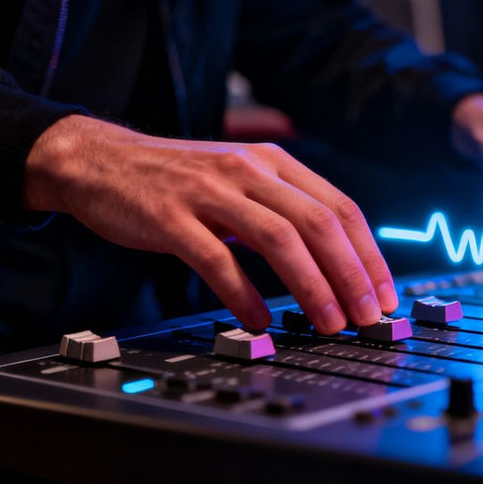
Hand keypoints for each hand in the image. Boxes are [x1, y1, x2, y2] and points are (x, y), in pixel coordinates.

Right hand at [25, 115, 397, 333]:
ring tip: (328, 323)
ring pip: (278, 239)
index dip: (369, 255)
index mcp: (274, 163)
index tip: (384, 295)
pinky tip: (260, 320)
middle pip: (318, 223)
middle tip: (366, 317)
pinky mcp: (170, 217)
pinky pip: (217, 260)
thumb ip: (284, 209)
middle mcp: (248, 170)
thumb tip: (338, 259)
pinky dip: (244, 294)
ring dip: (311, 286)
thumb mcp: (241, 179)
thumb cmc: (177, 180)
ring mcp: (209, 191)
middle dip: (351, 275)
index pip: (340, 208)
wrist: (98, 160)